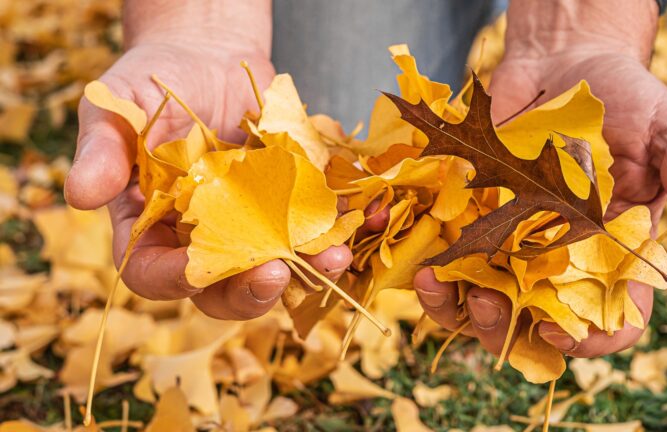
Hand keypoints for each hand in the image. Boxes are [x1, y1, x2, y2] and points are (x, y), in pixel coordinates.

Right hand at [64, 2, 353, 319]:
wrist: (210, 55)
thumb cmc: (153, 81)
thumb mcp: (116, 106)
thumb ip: (102, 149)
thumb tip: (79, 196)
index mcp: (150, 228)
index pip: (153, 274)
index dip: (171, 280)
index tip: (194, 269)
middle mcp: (202, 238)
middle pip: (221, 289)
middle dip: (248, 292)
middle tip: (273, 274)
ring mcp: (250, 226)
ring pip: (276, 269)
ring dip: (306, 273)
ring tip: (333, 258)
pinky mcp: (289, 206)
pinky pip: (313, 232)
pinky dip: (334, 232)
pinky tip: (353, 223)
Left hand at [415, 0, 666, 357]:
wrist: (561, 63)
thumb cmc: (625, 100)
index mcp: (615, 256)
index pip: (612, 320)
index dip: (591, 339)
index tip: (562, 330)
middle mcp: (561, 262)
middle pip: (534, 325)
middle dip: (507, 327)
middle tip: (490, 303)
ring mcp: (512, 245)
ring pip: (482, 305)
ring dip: (457, 310)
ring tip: (440, 286)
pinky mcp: (472, 221)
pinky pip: (450, 266)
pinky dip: (433, 273)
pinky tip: (424, 263)